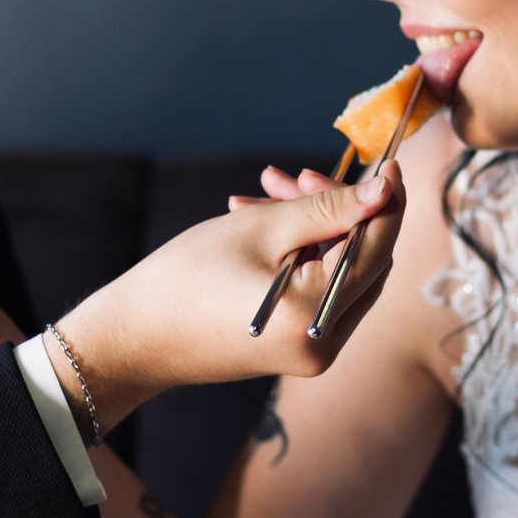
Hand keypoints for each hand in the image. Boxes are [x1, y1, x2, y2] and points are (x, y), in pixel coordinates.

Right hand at [52, 162, 405, 428]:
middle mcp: (325, 344)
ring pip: (336, 272)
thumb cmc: (184, 280)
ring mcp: (311, 351)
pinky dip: (299, 255)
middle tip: (294, 176)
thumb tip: (384, 192)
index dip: (386, 202)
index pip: (379, 248)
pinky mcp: (294, 348)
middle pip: (361, 261)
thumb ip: (329, 209)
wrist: (130, 340)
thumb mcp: (261, 229)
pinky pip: (315, 291)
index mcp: (318, 317)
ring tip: (263, 191)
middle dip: (338, 211)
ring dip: (312, 228)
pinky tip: (259, 222)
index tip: (385, 165)